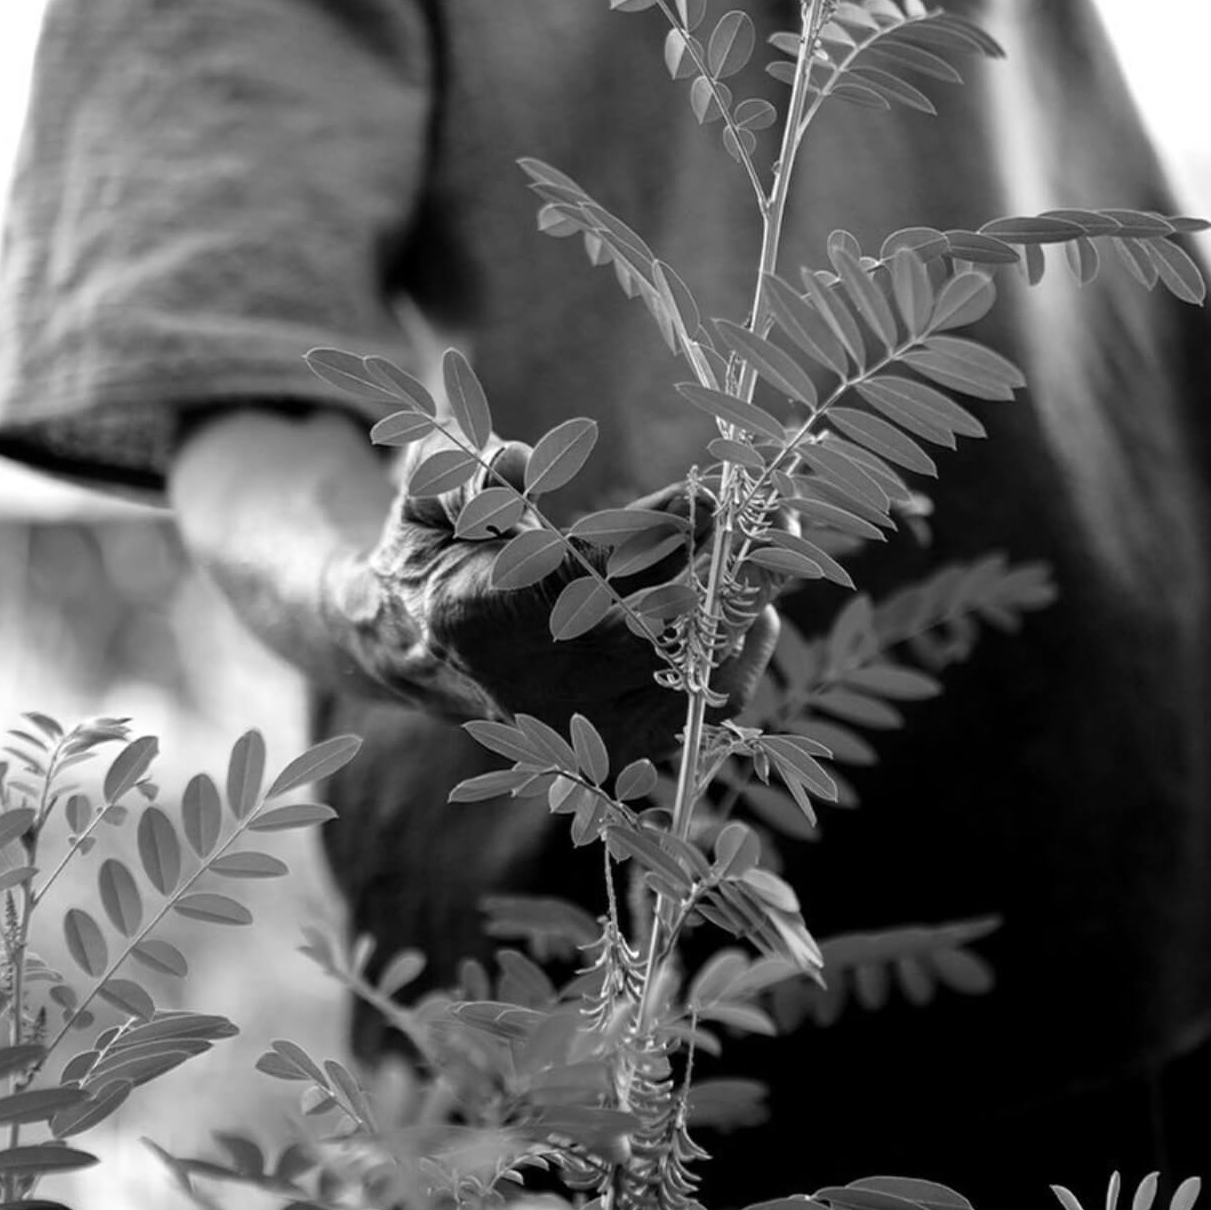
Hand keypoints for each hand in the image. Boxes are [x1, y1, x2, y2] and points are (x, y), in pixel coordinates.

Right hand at [360, 436, 779, 756]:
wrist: (430, 646)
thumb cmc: (441, 549)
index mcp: (483, 617)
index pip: (594, 573)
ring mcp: (587, 728)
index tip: (711, 488)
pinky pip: (706, 700)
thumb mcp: (430, 496)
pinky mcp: (628, 745)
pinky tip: (762, 595)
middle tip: (777, 507)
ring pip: (696, 667)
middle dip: (731, 563)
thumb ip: (462, 476)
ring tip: (779, 534)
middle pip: (663, 631)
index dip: (661, 531)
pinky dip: (742, 643)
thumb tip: (519, 464)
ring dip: (747, 598)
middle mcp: (538, 687)